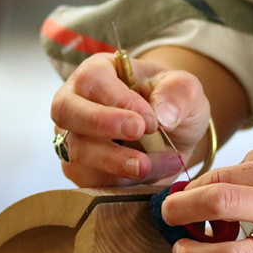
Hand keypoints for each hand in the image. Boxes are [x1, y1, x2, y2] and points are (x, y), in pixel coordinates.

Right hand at [50, 52, 210, 187]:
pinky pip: (88, 179)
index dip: (119, 99)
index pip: (93, 79)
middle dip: (102, 123)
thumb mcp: (186, 89)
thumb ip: (179, 92)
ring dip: (114, 160)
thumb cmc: (172, 103)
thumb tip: (163, 115)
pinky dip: (120, 181)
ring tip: (147, 164)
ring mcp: (73, 136)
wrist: (175, 135)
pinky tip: (150, 174)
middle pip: (66, 110)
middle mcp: (77, 102)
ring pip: (77, 150)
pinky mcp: (80, 169)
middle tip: (139, 133)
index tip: (150, 119)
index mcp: (99, 71)